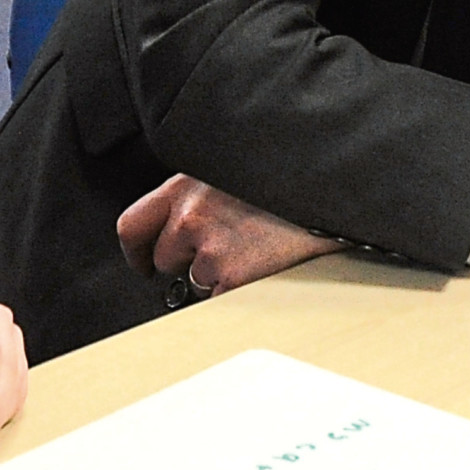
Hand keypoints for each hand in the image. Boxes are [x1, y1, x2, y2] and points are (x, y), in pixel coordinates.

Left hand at [117, 175, 345, 295]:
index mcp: (187, 184)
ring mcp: (211, 248)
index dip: (138, 251)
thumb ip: (203, 193)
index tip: (146, 263)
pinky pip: (223, 300)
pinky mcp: (234, 278)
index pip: (132, 225)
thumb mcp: (235, 170)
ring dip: (222, 275)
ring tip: (260, 248)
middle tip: (228, 249)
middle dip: (189, 261)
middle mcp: (191, 215)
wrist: (337, 188)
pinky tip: (269, 265)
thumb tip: (183, 223)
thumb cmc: (293, 178)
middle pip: (165, 259)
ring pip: (198, 281)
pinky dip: (243, 292)